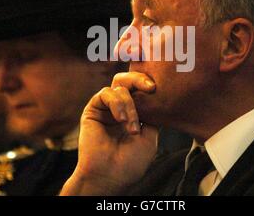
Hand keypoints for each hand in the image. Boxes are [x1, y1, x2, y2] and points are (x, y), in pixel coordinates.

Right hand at [60, 72, 157, 194]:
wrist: (110, 176)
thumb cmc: (131, 161)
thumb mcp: (150, 135)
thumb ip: (151, 113)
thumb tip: (155, 95)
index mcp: (135, 113)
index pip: (141, 89)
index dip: (149, 83)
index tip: (160, 88)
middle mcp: (120, 107)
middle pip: (128, 79)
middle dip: (140, 79)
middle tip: (151, 87)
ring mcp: (106, 107)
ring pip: (119, 86)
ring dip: (130, 106)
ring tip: (132, 128)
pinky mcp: (93, 109)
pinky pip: (105, 94)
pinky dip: (117, 104)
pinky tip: (120, 120)